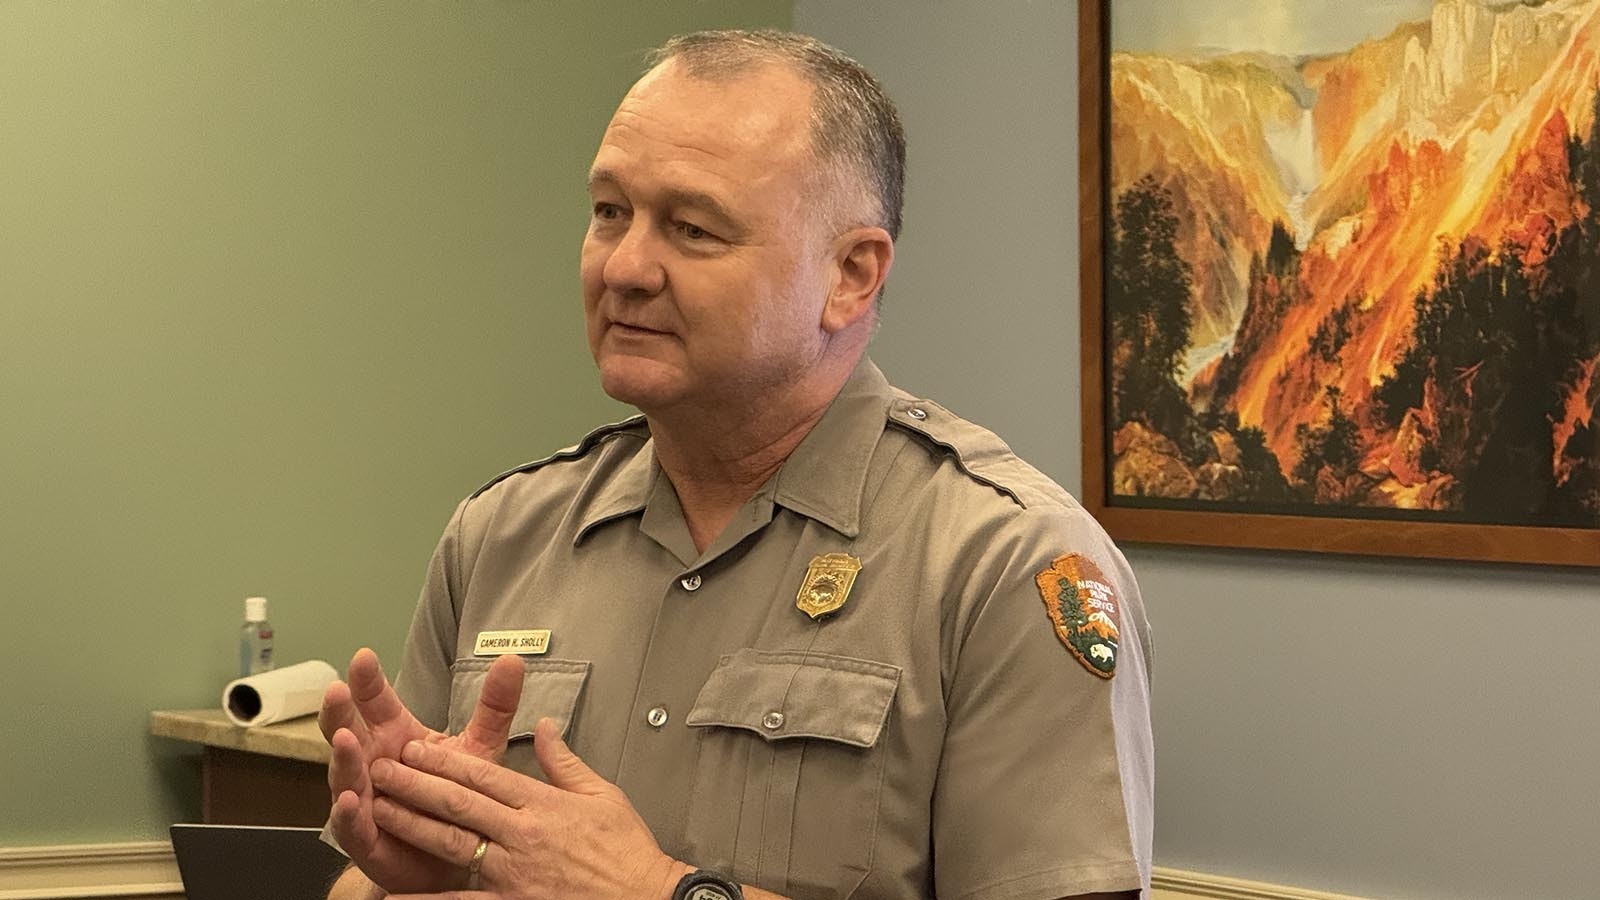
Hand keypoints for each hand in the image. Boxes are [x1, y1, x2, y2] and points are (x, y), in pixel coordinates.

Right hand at [319, 648, 526, 893]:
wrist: (447, 857)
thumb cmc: (454, 796)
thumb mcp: (478, 747)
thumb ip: (493, 707)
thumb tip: (513, 661)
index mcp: (394, 735)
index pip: (375, 702)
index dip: (368, 681)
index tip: (364, 656)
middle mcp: (370, 762)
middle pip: (347, 730)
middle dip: (340, 709)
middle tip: (338, 689)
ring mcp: (362, 799)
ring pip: (344, 774)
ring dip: (341, 757)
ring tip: (344, 738)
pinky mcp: (364, 838)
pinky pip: (350, 825)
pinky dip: (347, 812)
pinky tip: (350, 799)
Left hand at [367, 717, 688, 899]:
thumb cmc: (628, 853)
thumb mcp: (604, 796)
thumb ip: (566, 762)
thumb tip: (545, 725)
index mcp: (544, 804)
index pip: (485, 775)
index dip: (445, 761)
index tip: (416, 748)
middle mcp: (523, 834)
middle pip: (460, 803)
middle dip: (416, 783)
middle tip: (383, 767)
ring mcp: (514, 872)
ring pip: (453, 843)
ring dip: (412, 824)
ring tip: (379, 808)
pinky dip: (429, 896)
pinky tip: (397, 890)